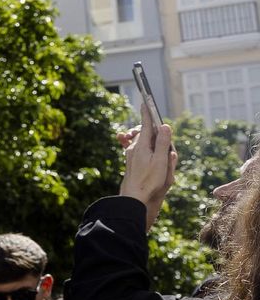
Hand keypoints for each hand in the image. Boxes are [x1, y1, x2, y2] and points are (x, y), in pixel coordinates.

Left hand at [119, 101, 175, 224]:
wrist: (134, 199)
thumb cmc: (149, 182)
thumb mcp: (161, 161)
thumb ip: (163, 143)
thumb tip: (165, 126)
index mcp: (141, 145)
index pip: (146, 124)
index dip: (147, 113)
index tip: (146, 101)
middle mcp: (134, 147)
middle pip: (148, 134)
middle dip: (158, 136)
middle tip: (167, 151)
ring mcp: (132, 155)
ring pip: (147, 144)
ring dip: (157, 149)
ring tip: (164, 165)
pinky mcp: (132, 162)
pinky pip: (144, 153)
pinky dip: (153, 155)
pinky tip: (159, 165)